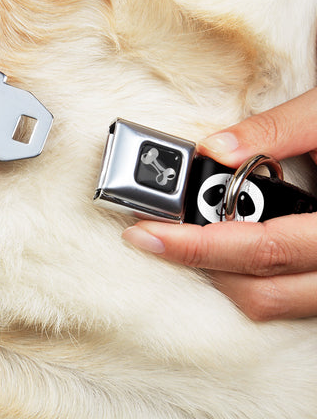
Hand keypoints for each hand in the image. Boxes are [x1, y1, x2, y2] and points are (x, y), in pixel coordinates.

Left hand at [123, 87, 316, 320]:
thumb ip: (276, 130)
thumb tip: (214, 147)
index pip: (262, 248)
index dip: (197, 245)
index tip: (147, 233)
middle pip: (261, 290)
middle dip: (199, 263)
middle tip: (156, 234)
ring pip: (273, 302)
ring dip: (222, 273)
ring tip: (188, 236)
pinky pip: (286, 297)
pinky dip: (248, 275)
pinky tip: (227, 243)